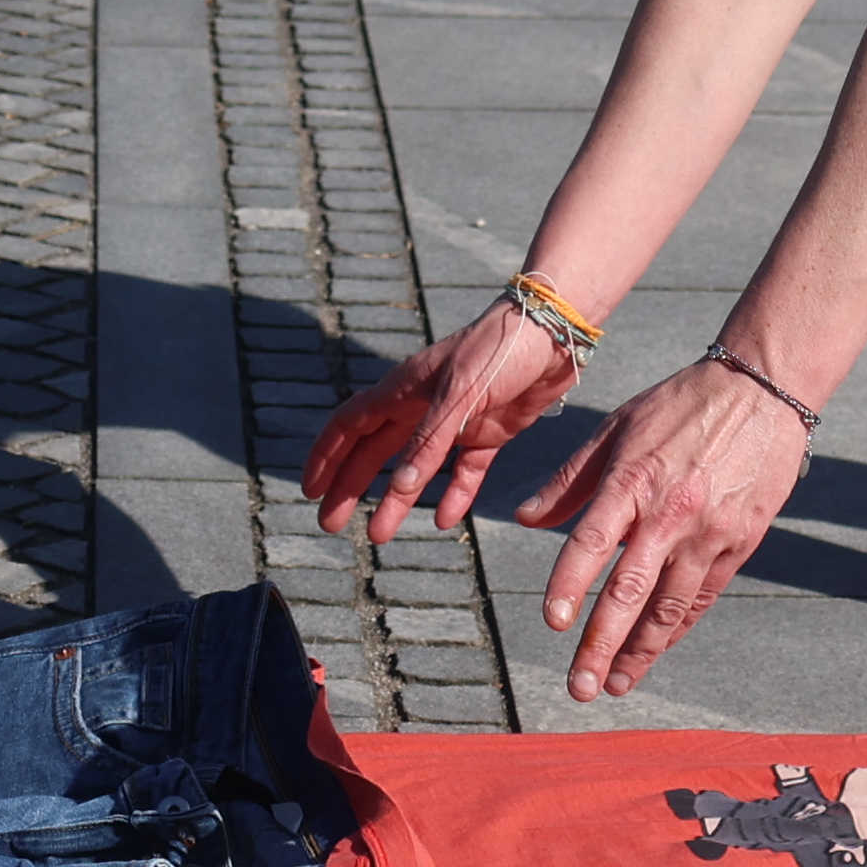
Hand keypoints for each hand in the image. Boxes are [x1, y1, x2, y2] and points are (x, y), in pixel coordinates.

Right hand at [300, 304, 584, 551]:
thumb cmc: (500, 349)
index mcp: (404, 388)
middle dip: (349, 487)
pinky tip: (444, 521)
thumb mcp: (459, 394)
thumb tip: (399, 489)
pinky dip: (453, 495)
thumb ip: (428, 442)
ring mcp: (455, 421)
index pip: (350, 424)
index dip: (326, 456)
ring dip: (395, 500)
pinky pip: (464, 471)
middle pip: (373, 451)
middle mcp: (422, 406)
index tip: (310, 490)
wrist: (556, 331)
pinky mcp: (489, 432)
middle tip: (330, 524)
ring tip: (379, 536)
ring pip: (414, 468)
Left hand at [510, 355, 817, 699]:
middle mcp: (671, 513)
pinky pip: (703, 596)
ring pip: (671, 606)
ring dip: (641, 651)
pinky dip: (677, 628)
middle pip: (630, 590)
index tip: (553, 624)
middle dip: (602, 644)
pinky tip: (655, 650)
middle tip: (580, 686)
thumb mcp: (616, 428)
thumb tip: (523, 518)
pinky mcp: (741, 542)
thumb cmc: (679, 405)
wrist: (761, 390)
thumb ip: (569, 479)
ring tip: (615, 684)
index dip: (570, 585)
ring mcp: (710, 531)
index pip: (591, 542)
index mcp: (633, 480)